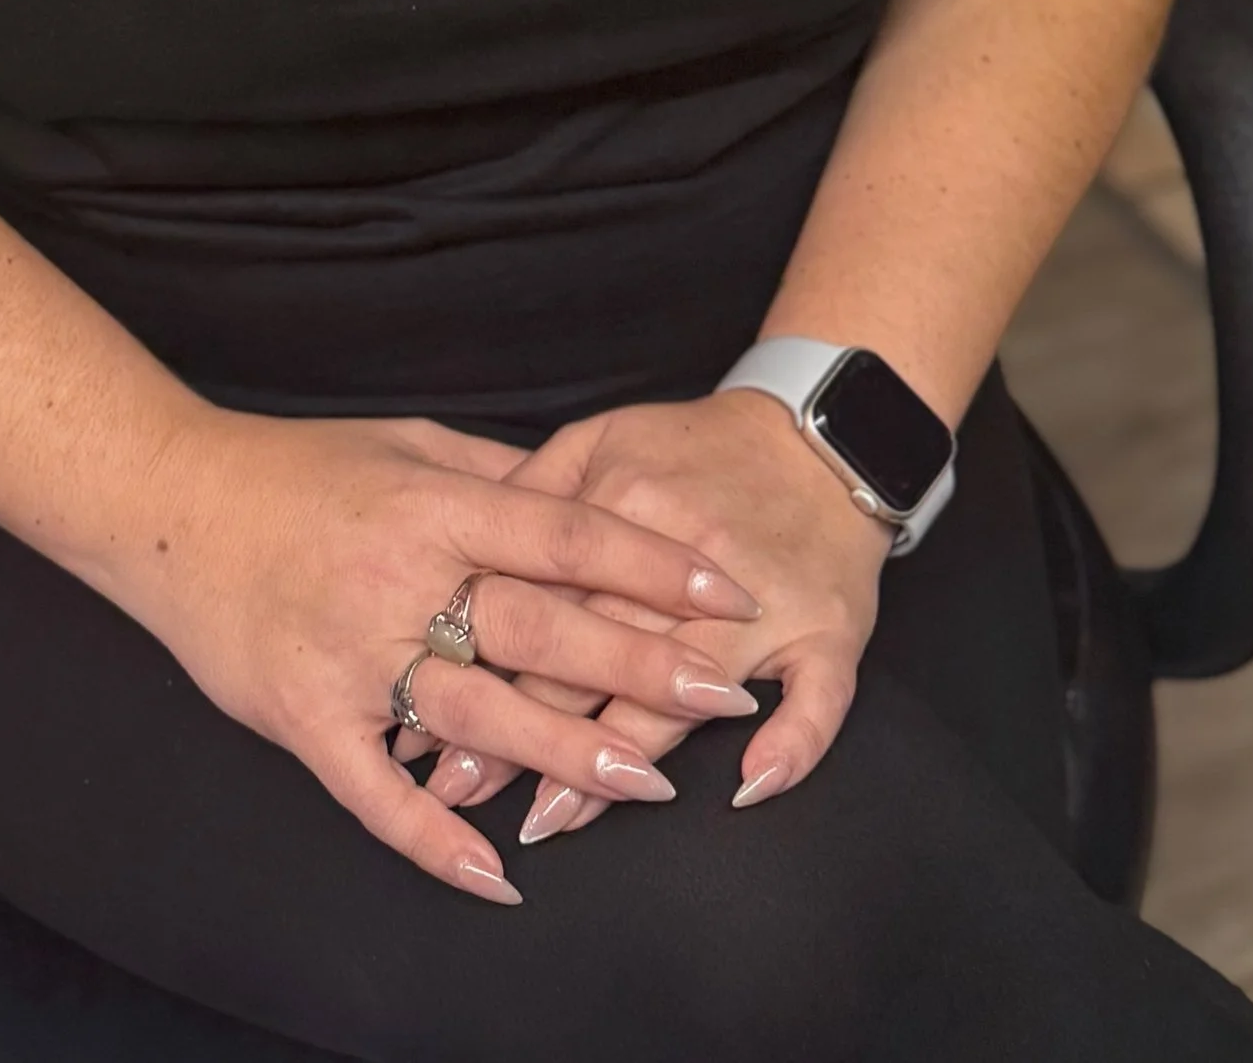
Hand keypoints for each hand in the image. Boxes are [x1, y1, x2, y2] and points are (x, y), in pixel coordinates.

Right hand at [104, 404, 762, 903]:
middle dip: (640, 662)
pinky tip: (499, 878)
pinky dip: (437, 839)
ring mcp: (353, 653)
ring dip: (568, 751)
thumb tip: (584, 495)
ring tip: (649, 779)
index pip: (565, 532)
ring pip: (478, 713)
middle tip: (722, 693)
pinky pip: (378, 792)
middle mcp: (401, 578)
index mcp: (432, 506)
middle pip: (540, 625)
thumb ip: (492, 476)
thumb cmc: (293, 469)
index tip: (723, 592)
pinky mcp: (306, 714)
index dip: (650, 563)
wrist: (166, 501)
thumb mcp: (402, 446)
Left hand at [418, 390, 887, 840]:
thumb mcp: (603, 440)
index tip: (424, 723)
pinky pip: (818, 703)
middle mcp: (687, 562)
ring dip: (616, 764)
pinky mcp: (829, 631)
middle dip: (523, 733)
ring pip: (683, 696)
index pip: (539, 599)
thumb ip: (536, 488)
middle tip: (464, 788)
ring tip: (551, 817)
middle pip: (596, 660)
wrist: (817, 436)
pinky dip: (790, 748)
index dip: (477, 665)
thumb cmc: (698, 449)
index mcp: (625, 507)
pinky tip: (748, 788)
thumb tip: (465, 550)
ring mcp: (764, 605)